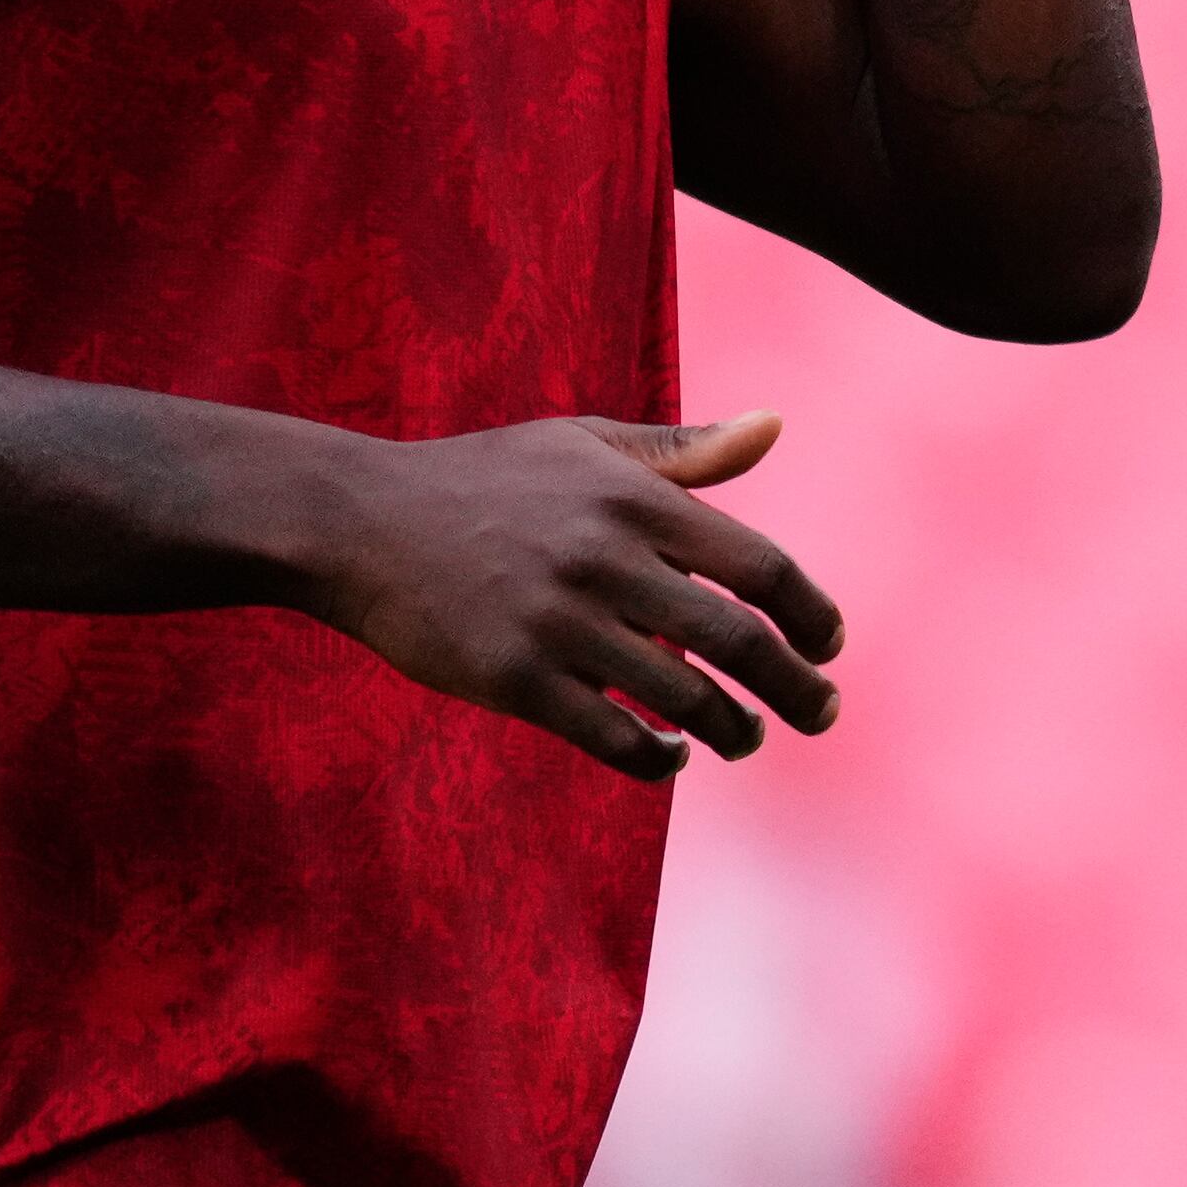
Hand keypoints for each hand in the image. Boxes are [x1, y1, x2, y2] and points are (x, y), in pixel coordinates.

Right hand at [300, 409, 845, 778]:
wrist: (357, 522)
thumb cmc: (482, 479)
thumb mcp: (581, 444)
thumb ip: (681, 451)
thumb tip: (775, 428)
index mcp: (633, 498)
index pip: (759, 564)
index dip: (809, 612)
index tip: (829, 645)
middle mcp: (606, 559)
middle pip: (737, 640)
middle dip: (795, 687)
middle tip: (822, 713)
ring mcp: (558, 623)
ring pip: (681, 698)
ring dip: (731, 730)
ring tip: (745, 739)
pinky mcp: (513, 679)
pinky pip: (611, 736)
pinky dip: (654, 758)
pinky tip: (667, 757)